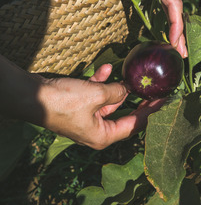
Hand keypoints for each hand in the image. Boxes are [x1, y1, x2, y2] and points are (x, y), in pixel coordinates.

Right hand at [40, 64, 164, 149]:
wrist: (32, 96)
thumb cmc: (64, 101)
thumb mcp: (96, 95)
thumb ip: (117, 92)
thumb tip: (127, 89)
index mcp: (103, 136)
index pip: (134, 125)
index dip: (151, 112)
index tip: (164, 100)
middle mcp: (96, 130)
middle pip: (123, 113)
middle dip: (136, 99)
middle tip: (153, 88)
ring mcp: (86, 118)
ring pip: (109, 101)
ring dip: (117, 87)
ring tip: (131, 75)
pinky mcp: (78, 106)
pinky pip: (95, 95)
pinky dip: (100, 83)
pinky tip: (105, 68)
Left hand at [69, 0, 187, 57]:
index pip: (172, 2)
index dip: (175, 23)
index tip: (173, 41)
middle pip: (177, 7)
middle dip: (179, 30)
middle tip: (180, 54)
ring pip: (175, 0)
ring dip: (176, 21)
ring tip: (175, 43)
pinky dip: (171, 9)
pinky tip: (166, 19)